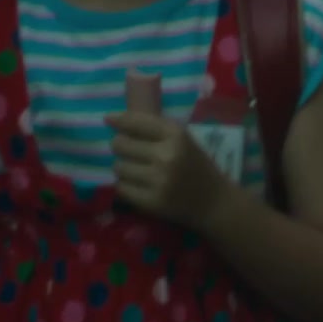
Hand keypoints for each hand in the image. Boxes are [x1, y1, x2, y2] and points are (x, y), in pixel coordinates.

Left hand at [106, 111, 230, 228]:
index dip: (119, 120)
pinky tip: (137, 185)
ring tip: (136, 170)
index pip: (137, 122)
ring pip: (118, 167)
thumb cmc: (195, 165)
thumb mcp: (183, 140)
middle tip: (129, 151)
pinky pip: (121, 188)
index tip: (109, 119)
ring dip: (123, 167)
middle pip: (121, 145)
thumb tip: (115, 120)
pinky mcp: (151, 202)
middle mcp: (166, 155)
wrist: (213, 202)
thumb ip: (155, 130)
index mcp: (176, 135)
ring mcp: (158, 180)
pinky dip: (125, 185)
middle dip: (121, 146)